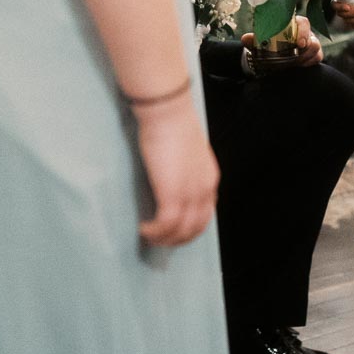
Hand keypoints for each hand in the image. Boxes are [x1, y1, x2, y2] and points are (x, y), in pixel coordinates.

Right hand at [132, 97, 218, 246]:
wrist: (168, 112)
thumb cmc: (171, 124)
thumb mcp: (185, 151)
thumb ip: (183, 168)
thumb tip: (170, 178)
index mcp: (209, 178)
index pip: (205, 213)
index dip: (190, 227)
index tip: (173, 231)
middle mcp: (204, 188)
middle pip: (196, 227)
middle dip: (177, 239)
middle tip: (158, 241)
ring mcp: (190, 193)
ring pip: (181, 231)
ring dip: (164, 239)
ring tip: (148, 237)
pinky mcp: (173, 194)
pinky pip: (166, 225)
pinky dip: (155, 232)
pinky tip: (143, 229)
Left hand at [241, 15, 322, 69]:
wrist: (270, 56)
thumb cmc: (267, 44)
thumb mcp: (260, 42)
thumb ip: (253, 40)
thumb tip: (246, 38)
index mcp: (293, 25)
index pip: (304, 23)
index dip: (304, 32)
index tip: (299, 43)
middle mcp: (305, 33)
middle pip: (313, 39)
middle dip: (306, 50)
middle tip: (296, 58)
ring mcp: (311, 44)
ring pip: (316, 50)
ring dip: (305, 58)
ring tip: (294, 63)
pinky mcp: (314, 55)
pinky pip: (317, 59)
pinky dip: (308, 64)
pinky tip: (299, 66)